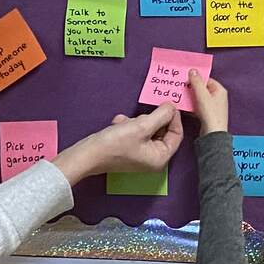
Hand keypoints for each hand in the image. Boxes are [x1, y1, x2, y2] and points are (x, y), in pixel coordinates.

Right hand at [52, 106, 183, 184]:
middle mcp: (153, 159)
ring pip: (147, 129)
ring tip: (125, 123)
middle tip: (138, 118)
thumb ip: (161, 115)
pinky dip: (127, 126)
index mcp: (161, 158)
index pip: (177, 134)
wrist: (87, 154)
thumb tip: (172, 107)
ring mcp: (140, 155)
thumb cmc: (115, 144)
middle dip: (149, 120)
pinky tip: (118, 125)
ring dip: (136, 122)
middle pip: (161, 131)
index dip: (174, 117)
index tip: (168, 104)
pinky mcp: (129, 149)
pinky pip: (135, 132)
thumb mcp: (142, 125)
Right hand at [188, 72, 228, 133]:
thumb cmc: (211, 114)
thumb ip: (197, 82)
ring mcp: (213, 107)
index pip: (207, 79)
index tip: (186, 78)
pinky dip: (192, 105)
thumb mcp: (202, 95)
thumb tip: (193, 71)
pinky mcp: (207, 114)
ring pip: (199, 98)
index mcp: (220, 90)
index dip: (197, 79)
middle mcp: (218, 97)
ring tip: (181, 96)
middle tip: (182, 87)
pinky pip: (198, 106)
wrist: (212, 134)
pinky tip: (184, 106)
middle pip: (203, 89)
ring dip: (190, 97)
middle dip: (192, 88)